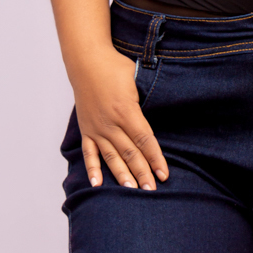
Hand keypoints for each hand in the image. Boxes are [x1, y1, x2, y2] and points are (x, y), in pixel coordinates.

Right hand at [70, 45, 168, 189]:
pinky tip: (98, 184)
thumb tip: (165, 106)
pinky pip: (89, 152)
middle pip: (130, 153)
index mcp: (126, 110)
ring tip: (132, 191)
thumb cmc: (115, 66)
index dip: (155, 158)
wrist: (86, 61)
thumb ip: (146, 97)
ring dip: (122, 175)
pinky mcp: (86, 129)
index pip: (144, 140)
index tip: (164, 174)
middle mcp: (110, 123)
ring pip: (111, 156)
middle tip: (152, 191)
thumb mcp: (136, 78)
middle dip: (142, 173)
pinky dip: (92, 169)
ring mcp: (96, 128)